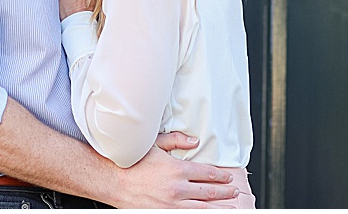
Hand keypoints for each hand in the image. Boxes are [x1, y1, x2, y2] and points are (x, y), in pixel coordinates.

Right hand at [108, 136, 238, 208]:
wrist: (113, 181)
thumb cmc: (132, 162)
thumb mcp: (154, 144)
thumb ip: (176, 140)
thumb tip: (194, 141)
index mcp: (177, 169)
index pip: (208, 173)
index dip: (221, 176)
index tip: (228, 177)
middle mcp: (177, 188)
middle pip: (209, 192)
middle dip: (225, 192)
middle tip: (235, 192)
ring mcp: (172, 204)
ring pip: (203, 208)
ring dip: (220, 208)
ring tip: (232, 207)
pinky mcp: (164, 213)